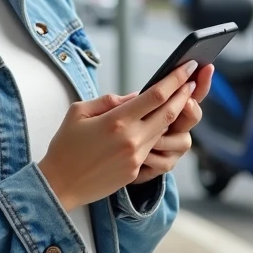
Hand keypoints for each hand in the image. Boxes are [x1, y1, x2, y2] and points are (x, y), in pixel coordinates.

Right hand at [37, 59, 199, 211]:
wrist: (59, 184)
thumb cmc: (65, 145)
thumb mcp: (79, 112)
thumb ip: (109, 100)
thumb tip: (136, 96)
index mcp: (116, 121)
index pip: (156, 95)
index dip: (175, 79)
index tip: (188, 67)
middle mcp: (131, 139)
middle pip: (169, 113)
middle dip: (184, 94)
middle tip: (192, 81)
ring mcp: (136, 157)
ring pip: (164, 130)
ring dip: (174, 114)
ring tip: (180, 99)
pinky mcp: (136, 171)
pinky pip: (153, 147)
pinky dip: (158, 133)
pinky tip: (158, 123)